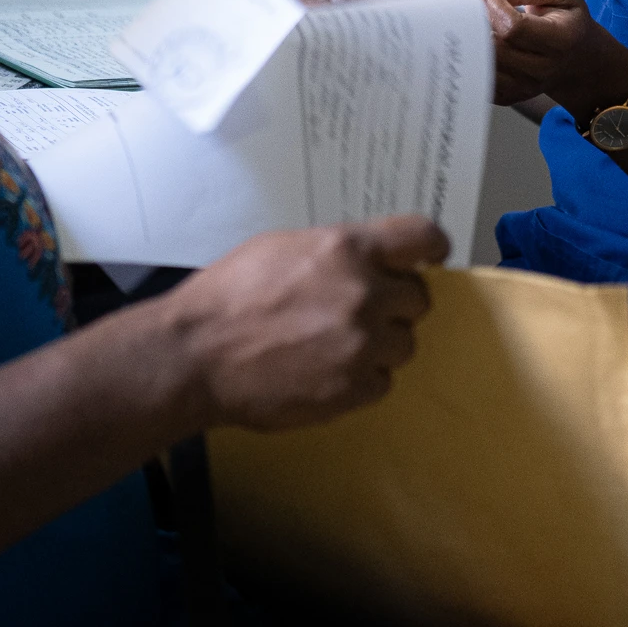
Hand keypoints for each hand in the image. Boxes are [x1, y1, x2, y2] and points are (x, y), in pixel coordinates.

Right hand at [167, 216, 449, 430]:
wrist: (196, 355)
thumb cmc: (229, 296)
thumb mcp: (283, 247)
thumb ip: (336, 251)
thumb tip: (369, 259)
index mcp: (347, 249)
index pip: (423, 237)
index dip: (432, 247)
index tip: (430, 258)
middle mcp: (364, 294)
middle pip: (419, 298)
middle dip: (394, 303)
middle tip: (359, 309)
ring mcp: (362, 345)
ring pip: (404, 344)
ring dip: (379, 343)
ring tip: (335, 344)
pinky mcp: (353, 389)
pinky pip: (382, 382)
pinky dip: (361, 378)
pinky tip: (326, 370)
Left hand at [477, 0, 627, 113]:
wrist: (578, 60)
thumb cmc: (568, 22)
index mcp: (561, 41)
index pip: (513, 27)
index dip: (493, 4)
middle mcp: (543, 70)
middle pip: (495, 47)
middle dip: (481, 21)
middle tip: (482, 6)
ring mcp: (524, 88)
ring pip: (482, 64)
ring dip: (474, 39)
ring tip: (484, 23)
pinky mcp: (508, 96)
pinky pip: (478, 77)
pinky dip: (473, 57)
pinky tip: (483, 42)